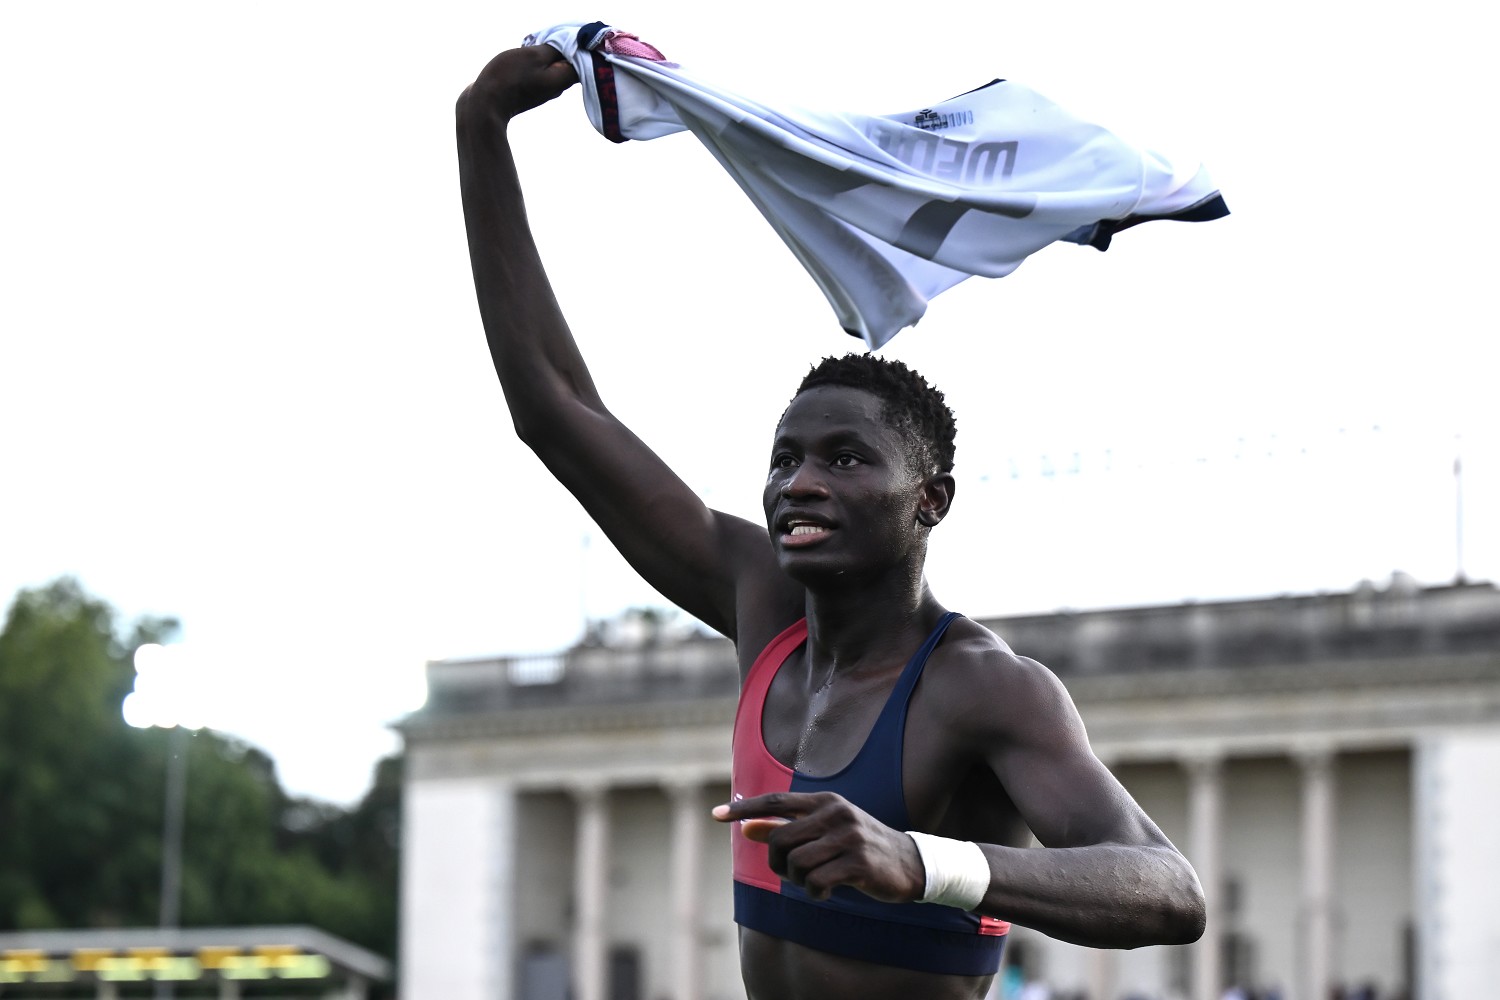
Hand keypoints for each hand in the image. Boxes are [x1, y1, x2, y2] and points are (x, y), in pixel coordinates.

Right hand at [458, 45, 579, 125]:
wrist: (485, 104)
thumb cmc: (510, 78)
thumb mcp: (534, 55)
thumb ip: (554, 49)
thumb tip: (567, 46)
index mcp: (562, 79)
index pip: (581, 60)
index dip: (575, 46)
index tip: (561, 38)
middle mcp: (557, 87)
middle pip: (567, 62)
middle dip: (559, 48)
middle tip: (544, 40)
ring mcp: (543, 90)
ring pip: (551, 66)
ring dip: (544, 54)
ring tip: (530, 46)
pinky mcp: (530, 90)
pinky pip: (538, 71)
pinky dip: (534, 61)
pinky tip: (521, 56)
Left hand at [713, 792, 925, 902]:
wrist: (910, 863)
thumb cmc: (858, 847)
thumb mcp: (824, 832)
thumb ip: (786, 828)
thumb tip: (747, 829)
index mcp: (824, 801)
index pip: (775, 801)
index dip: (744, 808)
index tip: (716, 815)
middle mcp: (835, 813)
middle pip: (780, 838)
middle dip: (777, 863)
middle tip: (791, 874)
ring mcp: (848, 836)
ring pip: (796, 862)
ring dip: (797, 881)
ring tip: (813, 883)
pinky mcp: (858, 862)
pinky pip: (816, 881)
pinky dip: (813, 892)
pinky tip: (824, 893)